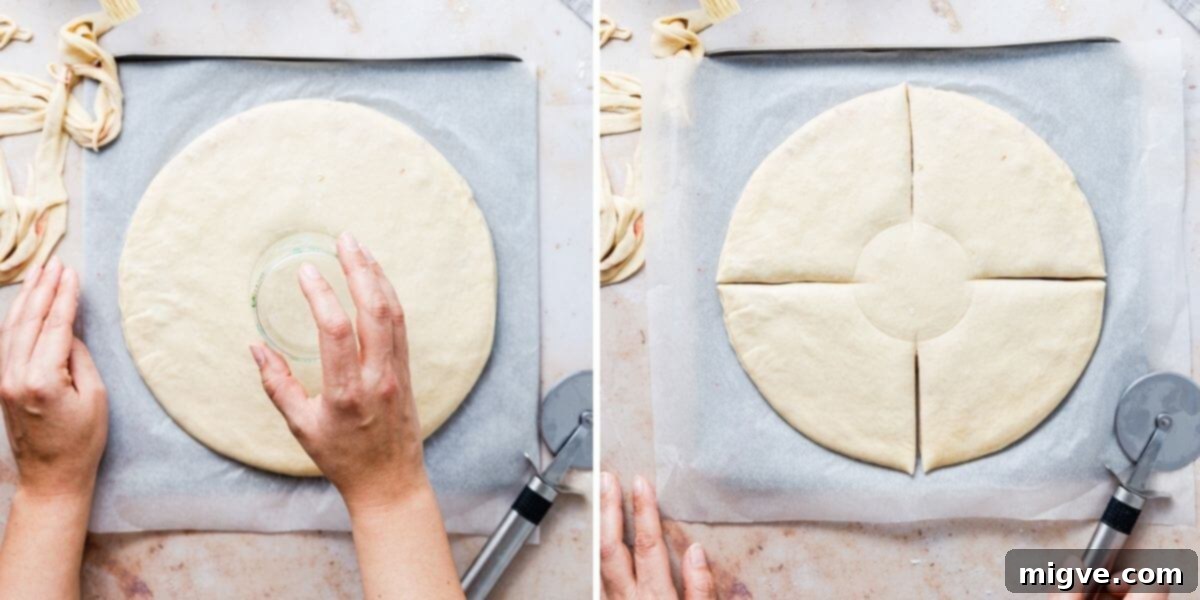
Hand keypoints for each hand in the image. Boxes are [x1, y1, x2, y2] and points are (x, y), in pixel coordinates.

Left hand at [0, 257, 107, 500]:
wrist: (51, 478)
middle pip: (29, 322)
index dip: (65, 297)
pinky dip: (16, 320)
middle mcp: (14, 377)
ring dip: (27, 299)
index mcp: (42, 380)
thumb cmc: (82, 442)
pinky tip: (24, 306)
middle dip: (43, 290)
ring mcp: (2, 380)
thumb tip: (68, 333)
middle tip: (55, 263)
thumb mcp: (94, 398)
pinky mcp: (1, 385)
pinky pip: (6, 343)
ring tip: (39, 274)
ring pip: (11, 329)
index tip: (71, 274)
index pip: (55, 327)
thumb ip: (79, 359)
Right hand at [250, 232, 424, 511]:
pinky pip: (400, 324)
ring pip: (393, 313)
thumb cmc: (341, 457)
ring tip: (358, 248)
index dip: (322, 296)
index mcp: (346, 392)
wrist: (389, 481)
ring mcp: (396, 372)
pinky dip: (388, 296)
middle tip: (344, 238)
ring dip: (377, 276)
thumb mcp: (300, 427)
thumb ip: (277, 385)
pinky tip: (376, 278)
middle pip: (375, 311)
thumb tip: (255, 346)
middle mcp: (377, 377)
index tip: (307, 270)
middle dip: (360, 270)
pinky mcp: (407, 371)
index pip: (337, 331)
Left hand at [601, 472, 715, 599]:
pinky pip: (596, 575)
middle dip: (608, 509)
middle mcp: (626, 599)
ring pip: (597, 560)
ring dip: (598, 527)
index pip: (647, 545)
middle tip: (607, 481)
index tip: (642, 485)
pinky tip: (598, 536)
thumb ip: (701, 590)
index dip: (644, 511)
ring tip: (600, 500)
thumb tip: (696, 552)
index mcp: (655, 598)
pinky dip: (596, 550)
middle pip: (610, 547)